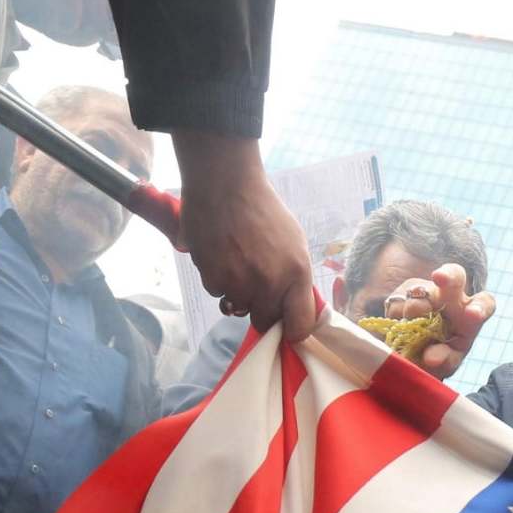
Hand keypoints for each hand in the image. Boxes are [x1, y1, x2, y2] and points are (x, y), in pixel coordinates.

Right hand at [173, 133, 316, 342]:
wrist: (224, 183)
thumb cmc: (262, 209)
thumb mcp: (294, 242)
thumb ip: (295, 278)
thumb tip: (291, 306)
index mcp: (296, 274)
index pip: (300, 326)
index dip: (293, 329)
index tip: (287, 326)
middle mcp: (269, 285)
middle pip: (265, 321)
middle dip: (261, 309)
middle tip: (256, 285)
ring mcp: (238, 284)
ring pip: (237, 307)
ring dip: (237, 292)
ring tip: (236, 260)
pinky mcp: (211, 279)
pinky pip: (217, 292)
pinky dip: (218, 279)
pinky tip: (220, 253)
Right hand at [383, 265, 495, 380]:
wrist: (413, 348)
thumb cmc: (440, 356)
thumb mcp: (447, 362)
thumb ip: (444, 360)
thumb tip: (431, 357)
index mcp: (470, 315)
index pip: (484, 304)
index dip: (480, 307)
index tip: (473, 315)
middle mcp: (452, 297)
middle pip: (455, 276)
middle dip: (448, 275)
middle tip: (440, 278)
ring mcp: (427, 291)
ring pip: (418, 293)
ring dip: (413, 312)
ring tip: (410, 333)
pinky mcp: (402, 293)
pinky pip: (396, 303)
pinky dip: (396, 319)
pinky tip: (399, 329)